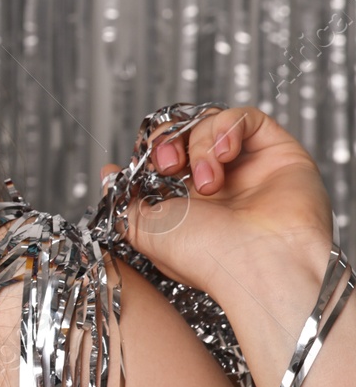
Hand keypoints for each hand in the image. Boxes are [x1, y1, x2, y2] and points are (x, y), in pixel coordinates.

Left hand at [98, 105, 333, 302]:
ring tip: (207, 180)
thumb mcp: (143, 229)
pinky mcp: (279, 152)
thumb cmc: (205, 258)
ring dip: (199, 143)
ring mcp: (251, 166)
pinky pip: (246, 117)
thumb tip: (107, 174)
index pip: (165, 151)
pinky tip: (224, 155)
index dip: (151, 149)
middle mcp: (221, 180)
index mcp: (189, 197)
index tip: (145, 166)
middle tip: (169, 166)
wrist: (257, 269)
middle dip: (168, 141)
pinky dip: (226, 128)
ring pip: (212, 122)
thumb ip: (121, 199)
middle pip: (186, 131)